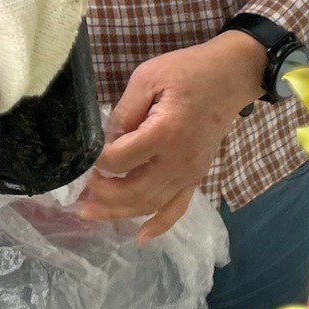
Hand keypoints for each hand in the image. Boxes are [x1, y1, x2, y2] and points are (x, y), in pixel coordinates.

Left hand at [77, 33, 266, 239]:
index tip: (84, 155)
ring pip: (150, 204)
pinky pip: (177, 208)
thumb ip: (124, 111)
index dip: (97, 161)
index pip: (119, 161)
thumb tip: (106, 140)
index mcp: (164, 133)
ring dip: (119, 213)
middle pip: (133, 191)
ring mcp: (190, 173)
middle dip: (101, 196)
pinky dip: (158, 226)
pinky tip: (139, 237)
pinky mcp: (196, 177)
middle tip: (78, 195)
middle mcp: (178, 161)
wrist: (231, 76)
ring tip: (90, 213)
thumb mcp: (148, 78)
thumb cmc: (188, 71)